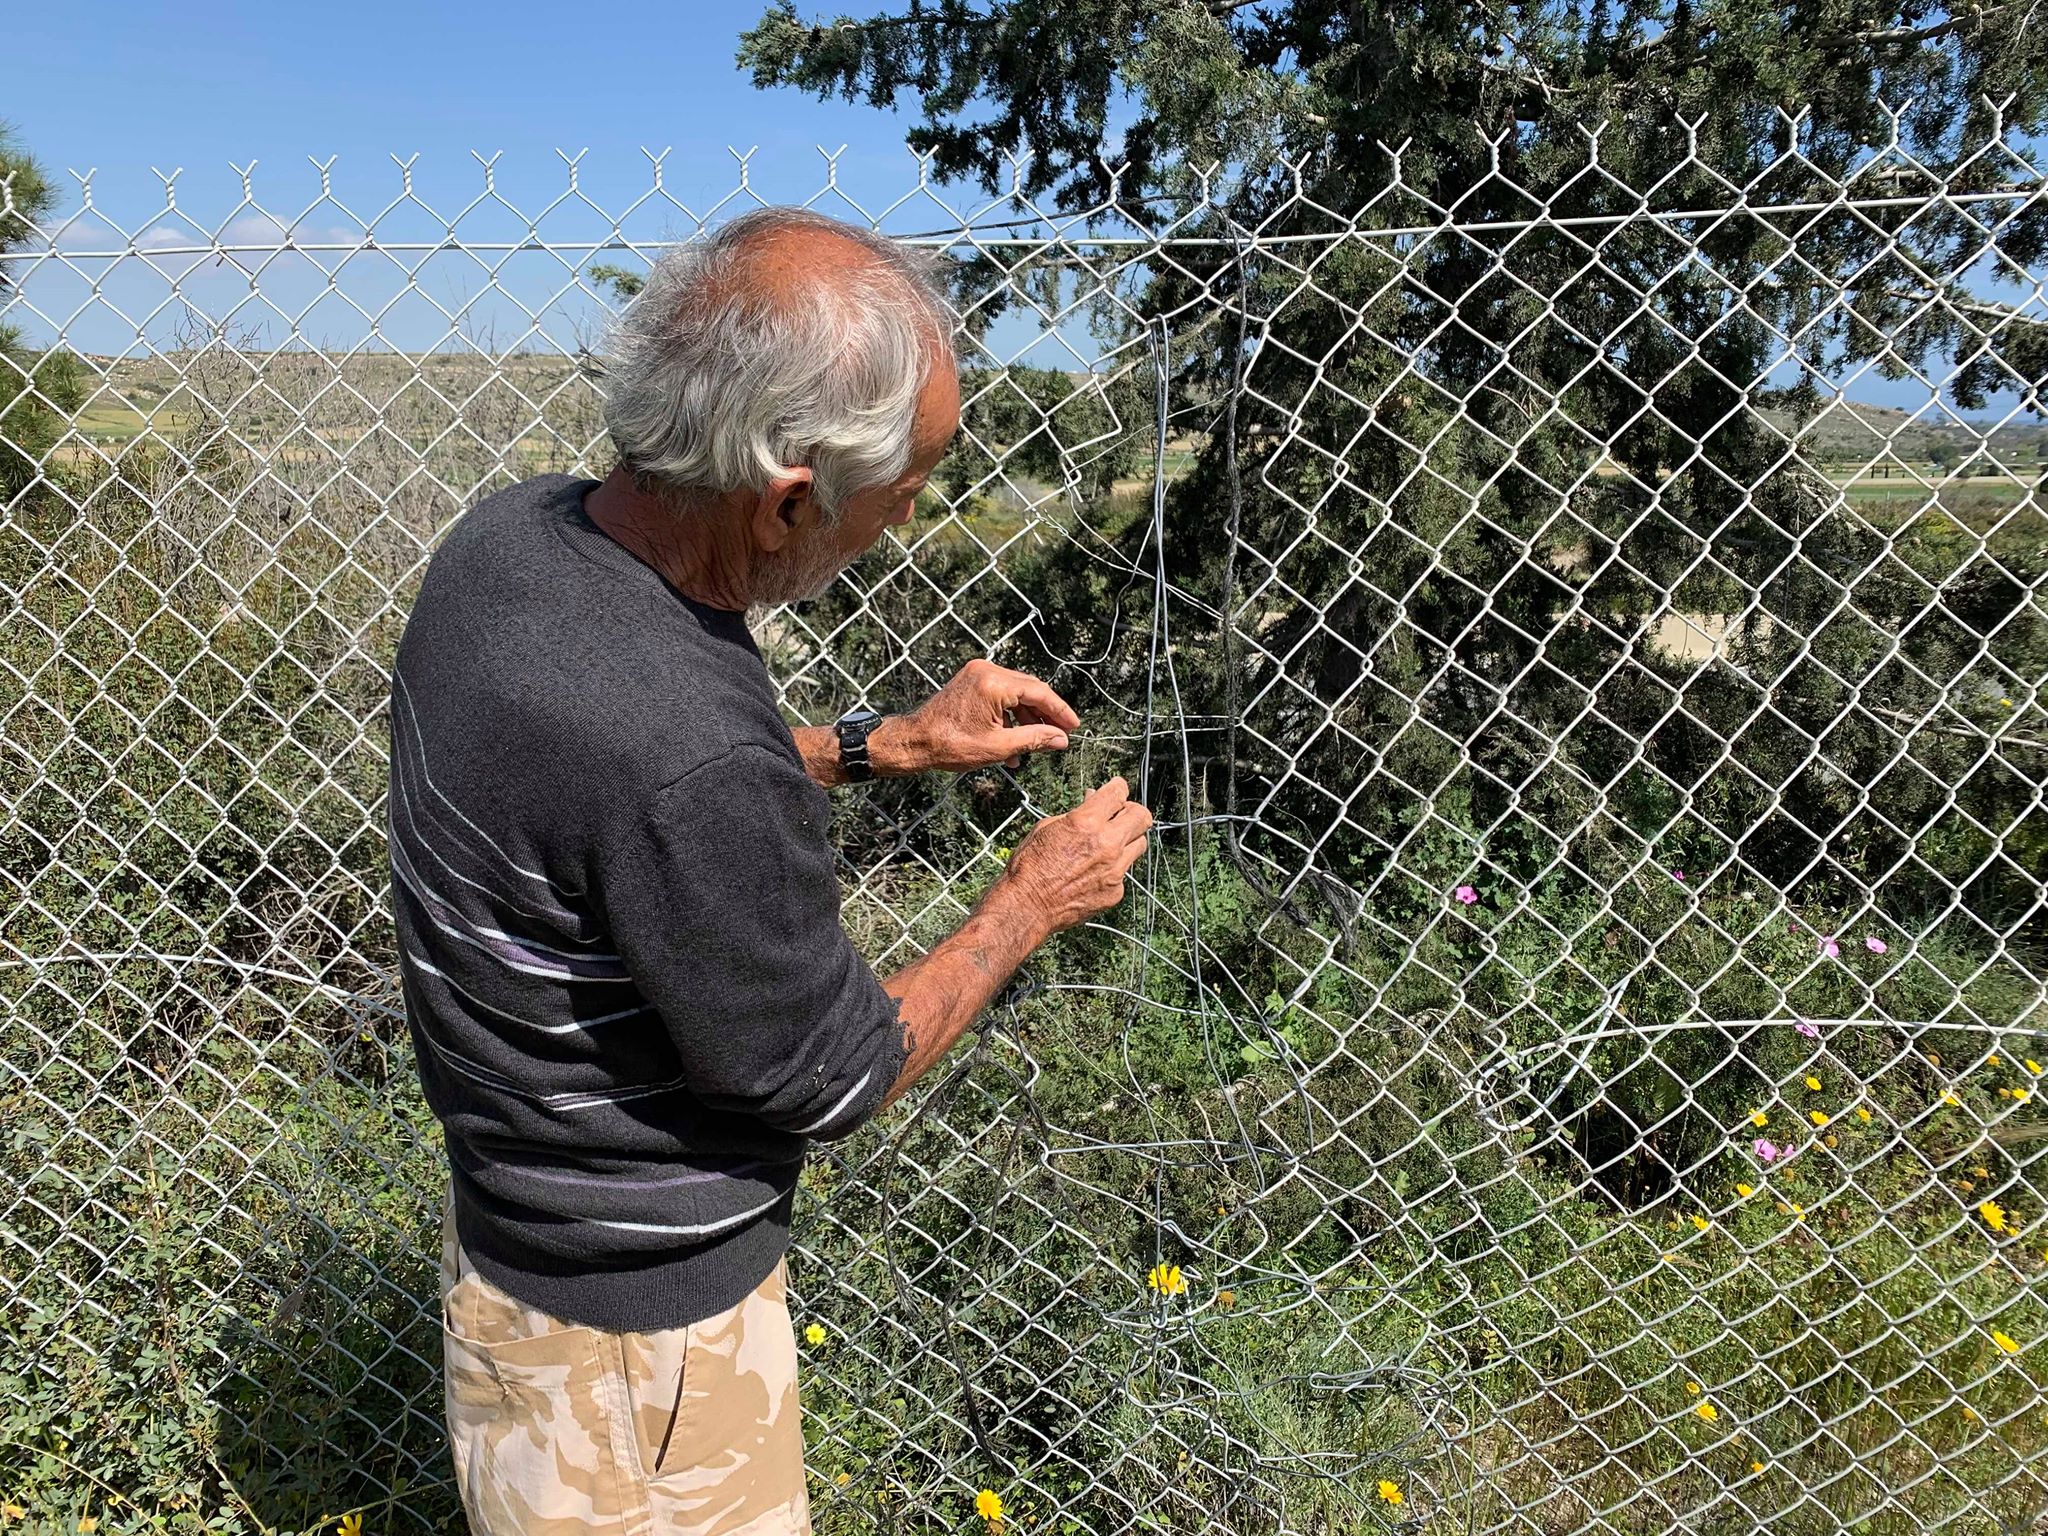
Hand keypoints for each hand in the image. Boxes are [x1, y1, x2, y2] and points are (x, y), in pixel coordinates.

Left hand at [891, 659, 1080, 774]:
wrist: (915, 741)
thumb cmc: (950, 745)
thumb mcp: (999, 747)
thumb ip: (1034, 739)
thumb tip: (1060, 739)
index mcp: (994, 684)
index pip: (1039, 693)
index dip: (1059, 711)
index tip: (1073, 726)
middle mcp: (986, 671)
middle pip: (1029, 689)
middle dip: (1046, 714)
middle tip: (1061, 734)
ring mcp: (977, 673)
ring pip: (1016, 692)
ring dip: (1028, 717)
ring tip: (1038, 743)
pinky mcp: (970, 681)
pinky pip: (1000, 694)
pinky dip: (1011, 714)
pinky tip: (1016, 738)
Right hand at [995, 776, 1151, 934]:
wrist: (1028, 906)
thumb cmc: (1029, 868)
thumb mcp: (1046, 828)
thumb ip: (1075, 814)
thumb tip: (1091, 802)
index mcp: (1086, 823)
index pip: (1118, 792)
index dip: (1118, 787)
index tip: (1116, 789)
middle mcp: (1106, 844)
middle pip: (1142, 816)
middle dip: (1132, 811)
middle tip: (1122, 814)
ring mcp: (1115, 870)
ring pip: (1140, 844)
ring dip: (1128, 839)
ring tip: (1110, 843)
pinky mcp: (1116, 891)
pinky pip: (1125, 871)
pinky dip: (1114, 868)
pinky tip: (1096, 871)